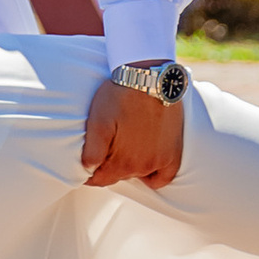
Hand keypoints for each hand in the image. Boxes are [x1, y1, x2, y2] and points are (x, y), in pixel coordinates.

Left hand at [82, 75, 184, 189]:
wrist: (151, 78)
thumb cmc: (121, 96)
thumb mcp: (98, 119)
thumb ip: (92, 150)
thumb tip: (88, 169)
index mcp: (123, 162)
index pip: (101, 180)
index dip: (90, 175)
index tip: (85, 167)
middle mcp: (143, 166)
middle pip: (119, 176)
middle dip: (108, 167)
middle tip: (104, 149)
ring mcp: (161, 160)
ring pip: (139, 174)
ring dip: (128, 165)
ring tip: (123, 146)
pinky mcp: (174, 152)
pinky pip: (164, 176)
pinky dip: (154, 174)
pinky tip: (146, 162)